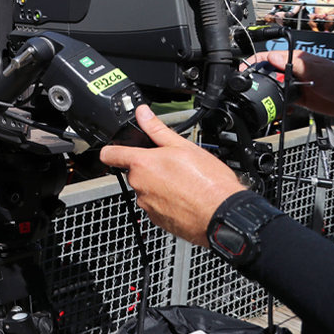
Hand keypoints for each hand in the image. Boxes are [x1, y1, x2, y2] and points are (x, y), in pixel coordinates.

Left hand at [100, 105, 244, 246]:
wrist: (222, 215)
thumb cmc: (208, 182)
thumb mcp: (183, 146)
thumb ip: (157, 129)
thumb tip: (143, 113)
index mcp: (142, 164)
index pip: (110, 154)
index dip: (111, 149)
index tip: (115, 149)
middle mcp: (139, 185)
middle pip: (134, 171)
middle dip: (149, 168)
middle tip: (172, 166)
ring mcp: (146, 204)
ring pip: (146, 189)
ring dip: (159, 185)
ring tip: (183, 183)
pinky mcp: (156, 219)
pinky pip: (155, 206)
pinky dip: (166, 202)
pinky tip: (184, 198)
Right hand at [247, 49, 333, 117]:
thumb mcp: (316, 70)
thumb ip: (294, 64)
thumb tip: (272, 57)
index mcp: (295, 59)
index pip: (269, 56)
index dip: (254, 61)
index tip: (243, 69)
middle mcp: (293, 70)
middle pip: (267, 72)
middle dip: (258, 79)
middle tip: (250, 87)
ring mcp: (295, 84)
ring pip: (273, 86)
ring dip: (267, 92)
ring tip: (262, 98)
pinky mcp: (298, 97)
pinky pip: (281, 98)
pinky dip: (276, 103)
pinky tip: (277, 106)